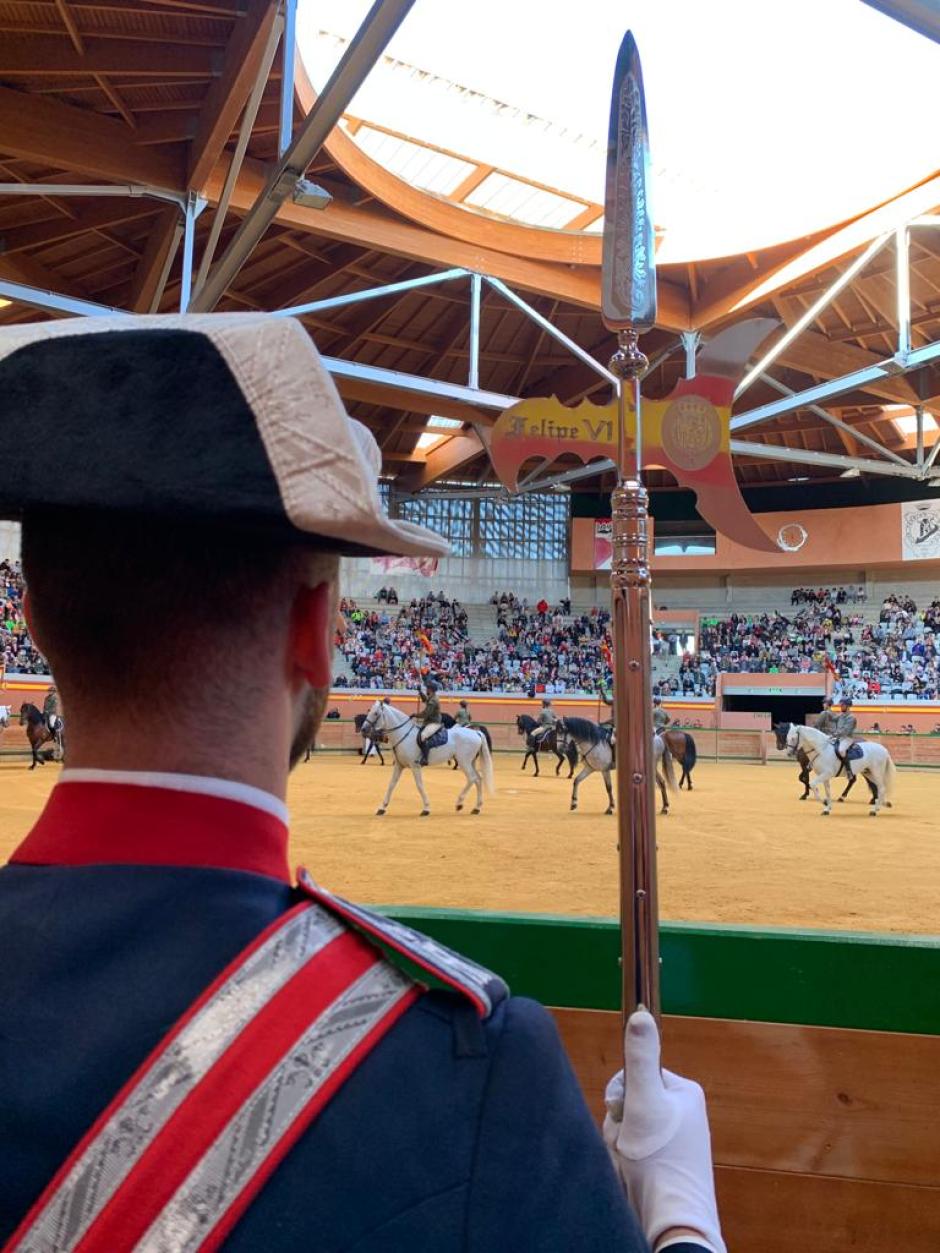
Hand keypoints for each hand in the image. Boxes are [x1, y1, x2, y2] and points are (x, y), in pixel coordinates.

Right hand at [603, 1011, 724, 1252]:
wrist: (671, 1221)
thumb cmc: (659, 1161)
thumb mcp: (645, 1101)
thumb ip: (640, 1058)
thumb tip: (640, 1012)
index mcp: (685, 1093)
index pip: (636, 1074)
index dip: (623, 1094)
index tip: (626, 1112)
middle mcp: (683, 1114)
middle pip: (629, 1101)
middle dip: (619, 1123)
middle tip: (629, 1143)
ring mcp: (675, 1142)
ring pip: (626, 1128)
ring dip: (618, 1143)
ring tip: (630, 1163)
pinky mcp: (665, 1166)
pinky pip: (632, 1152)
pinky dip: (625, 1163)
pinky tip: (631, 1176)